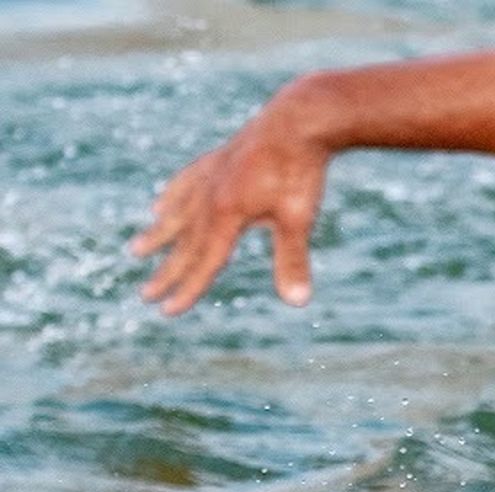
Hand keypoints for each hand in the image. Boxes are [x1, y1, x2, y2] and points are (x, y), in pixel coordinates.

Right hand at [133, 104, 329, 315]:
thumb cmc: (300, 171)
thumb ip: (292, 260)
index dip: (187, 289)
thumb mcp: (299, 218)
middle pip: (185, 243)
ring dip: (159, 234)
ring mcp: (210, 176)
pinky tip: (159, 204)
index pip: (204, 261)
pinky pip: (186, 183)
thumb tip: (298, 303)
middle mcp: (209, 196)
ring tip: (137, 250)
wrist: (298, 118)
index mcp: (226, 214)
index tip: (167, 311)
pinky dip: (171, 197)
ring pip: (177, 211)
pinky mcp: (218, 160)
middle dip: (167, 272)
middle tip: (145, 296)